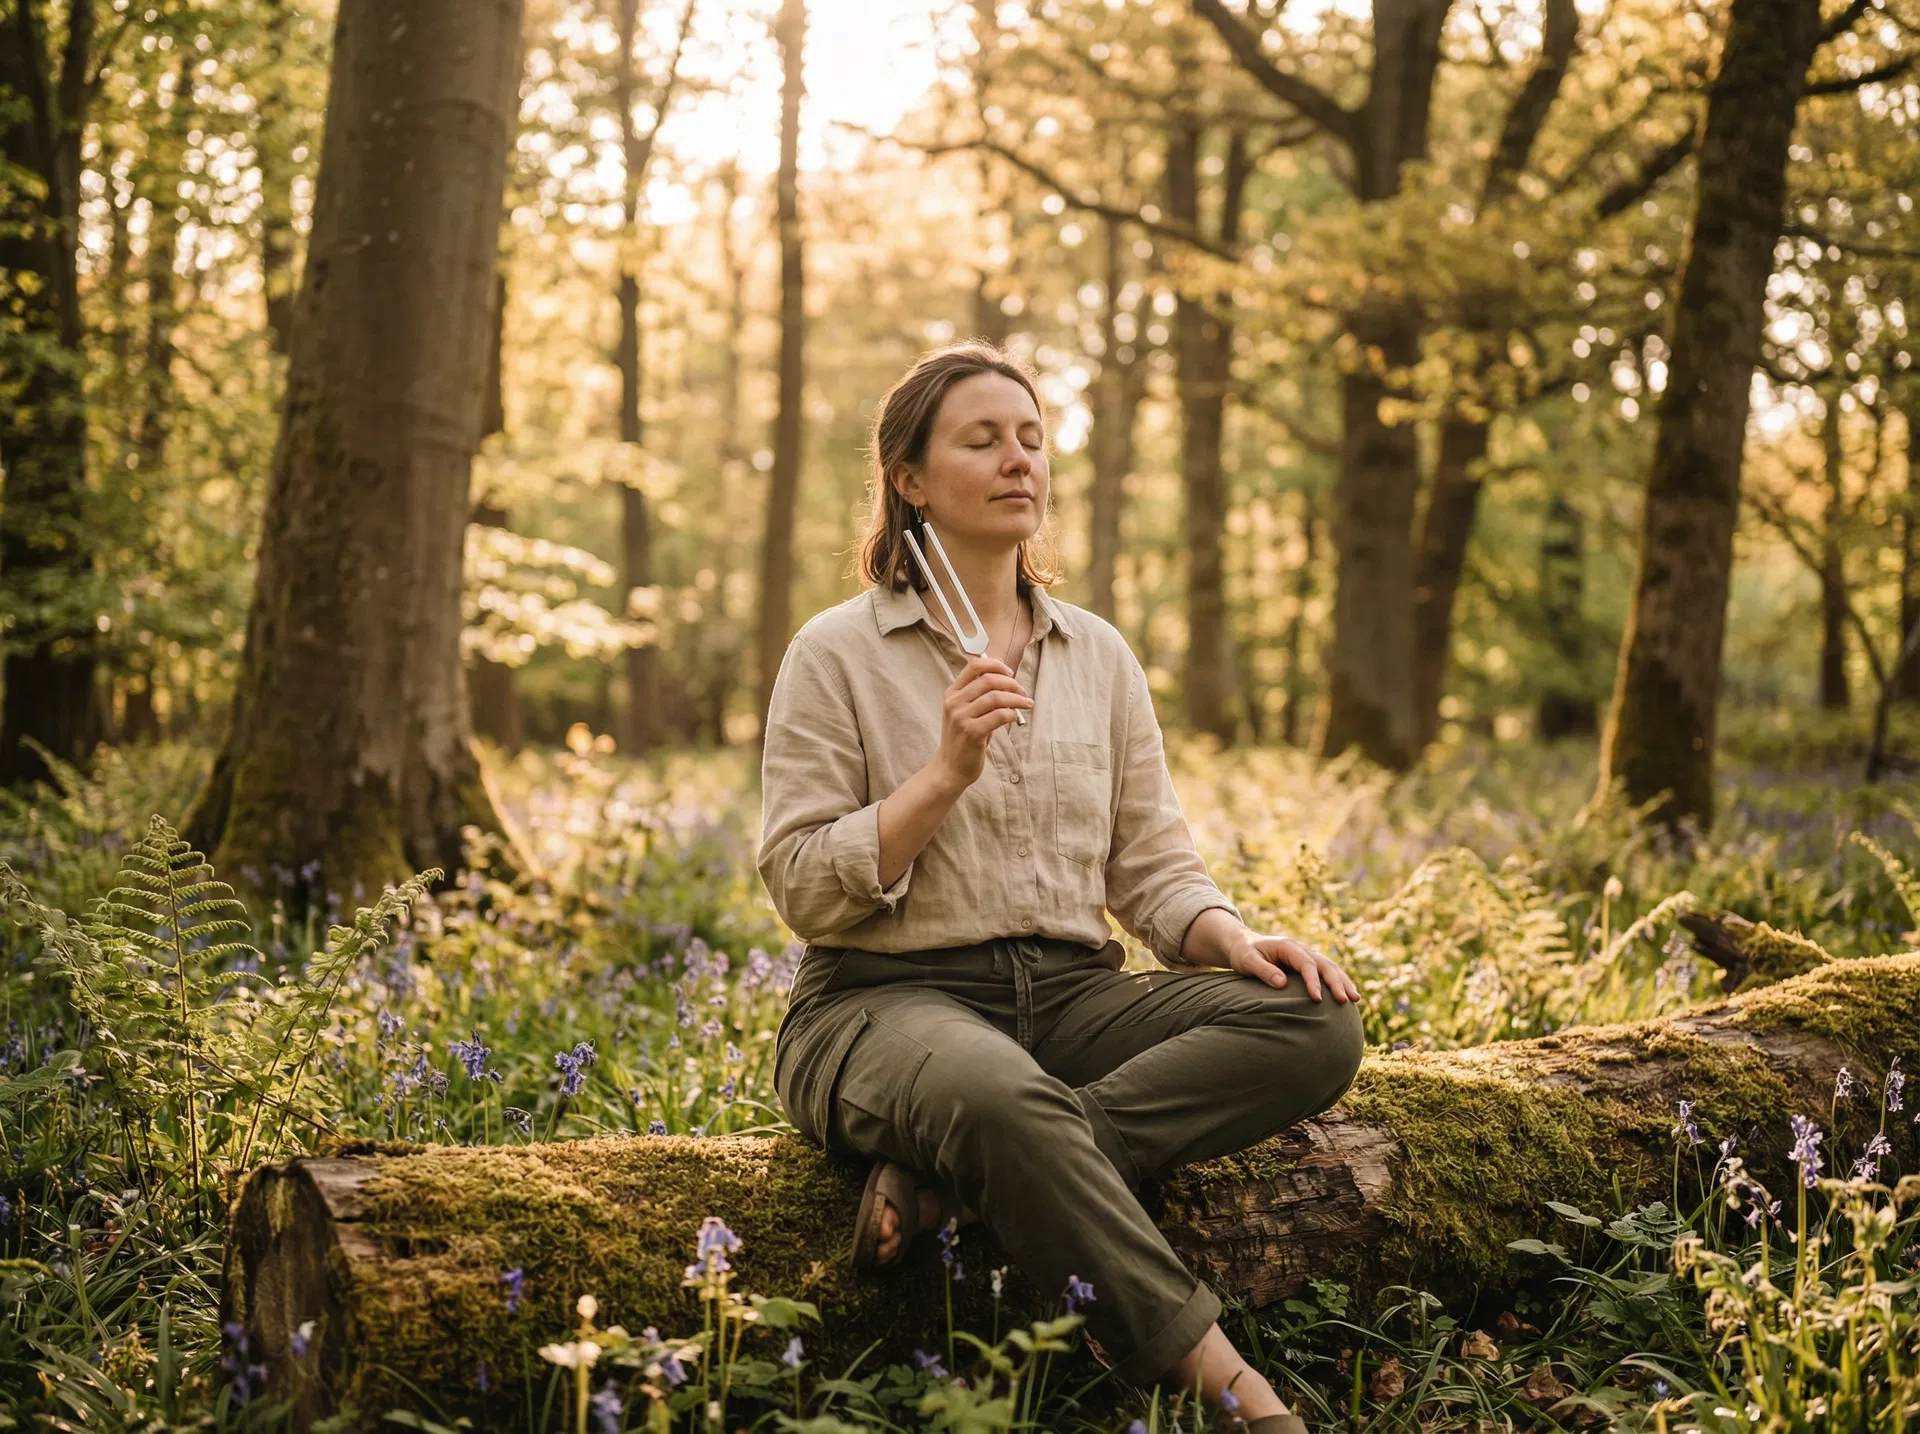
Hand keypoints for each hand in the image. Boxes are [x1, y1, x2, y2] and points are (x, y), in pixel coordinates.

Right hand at [934, 654, 1032, 789]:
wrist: (950, 768)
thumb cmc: (963, 739)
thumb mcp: (966, 713)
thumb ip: (980, 696)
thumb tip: (1008, 680)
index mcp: (952, 694)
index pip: (973, 666)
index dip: (995, 664)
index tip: (1010, 672)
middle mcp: (954, 703)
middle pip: (988, 680)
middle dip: (1011, 683)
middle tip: (1022, 692)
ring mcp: (961, 717)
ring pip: (996, 697)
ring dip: (1016, 699)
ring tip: (1026, 704)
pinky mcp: (972, 733)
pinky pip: (999, 716)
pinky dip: (1011, 713)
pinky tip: (1015, 717)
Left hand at [1227, 931, 1360, 1003]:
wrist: (1243, 944)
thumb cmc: (1243, 953)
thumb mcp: (1247, 961)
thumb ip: (1264, 971)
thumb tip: (1282, 984)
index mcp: (1288, 946)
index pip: (1306, 964)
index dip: (1313, 981)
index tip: (1317, 999)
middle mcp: (1301, 948)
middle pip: (1325, 964)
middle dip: (1337, 982)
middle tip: (1346, 1001)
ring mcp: (1306, 954)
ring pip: (1330, 967)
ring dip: (1344, 982)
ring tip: (1356, 999)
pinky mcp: (1308, 963)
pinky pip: (1327, 971)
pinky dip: (1339, 981)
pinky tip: (1348, 995)